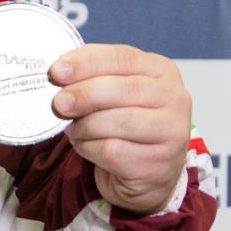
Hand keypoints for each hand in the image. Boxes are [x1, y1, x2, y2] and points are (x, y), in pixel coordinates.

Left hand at [49, 44, 190, 214]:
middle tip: (58, 102)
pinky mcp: (159, 163)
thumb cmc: (126, 123)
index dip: (85, 62)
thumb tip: (58, 75)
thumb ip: (92, 79)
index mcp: (161, 70)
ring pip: (118, 121)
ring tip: (72, 128)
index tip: (56, 71)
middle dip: (83, 94)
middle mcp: (175, 97)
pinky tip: (86, 145)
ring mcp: (172, 132)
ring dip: (85, 125)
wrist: (146, 172)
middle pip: (122, 89)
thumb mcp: (114, 92)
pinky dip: (89, 147)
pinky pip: (112, 151)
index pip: (121, 58)